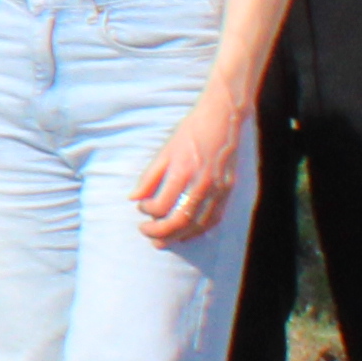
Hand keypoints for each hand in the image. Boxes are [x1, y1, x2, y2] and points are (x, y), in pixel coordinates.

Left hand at [134, 90, 249, 243]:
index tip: (141, 207)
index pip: (162, 205)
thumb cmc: (190, 133)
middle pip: (180, 221)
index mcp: (182, 171)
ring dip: (179, 236)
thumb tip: (133, 198)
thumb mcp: (165, 151)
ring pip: (198, 224)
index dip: (148, 211)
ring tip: (163, 240)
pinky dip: (199, 230)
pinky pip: (213, 218)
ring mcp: (218, 189)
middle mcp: (202, 183)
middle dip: (161, 232)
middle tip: (147, 233)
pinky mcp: (228, 191)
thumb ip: (149, 176)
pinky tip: (187, 233)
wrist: (222, 120)